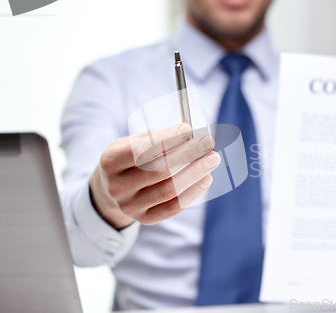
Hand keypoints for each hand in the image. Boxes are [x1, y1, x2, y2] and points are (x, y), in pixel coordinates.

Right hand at [89, 123, 220, 228]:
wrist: (111, 189)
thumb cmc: (129, 158)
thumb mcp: (132, 142)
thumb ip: (158, 138)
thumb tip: (191, 136)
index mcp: (110, 162)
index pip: (140, 150)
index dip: (166, 140)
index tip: (188, 129)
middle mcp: (117, 187)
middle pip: (158, 170)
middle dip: (187, 154)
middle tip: (208, 142)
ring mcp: (130, 206)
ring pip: (169, 190)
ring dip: (195, 173)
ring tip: (213, 159)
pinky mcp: (144, 219)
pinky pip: (173, 208)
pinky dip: (193, 193)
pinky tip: (207, 178)